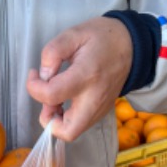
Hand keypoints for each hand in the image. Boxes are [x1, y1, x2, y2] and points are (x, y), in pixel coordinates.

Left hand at [26, 16, 131, 141]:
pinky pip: (80, 125)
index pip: (51, 95)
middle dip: (49, 121)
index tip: (35, 74)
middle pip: (67, 131)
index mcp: (86, 76)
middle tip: (47, 101)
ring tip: (56, 97)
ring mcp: (100, 109)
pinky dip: (66, 118)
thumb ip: (53, 52)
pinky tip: (65, 98)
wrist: (132, 46)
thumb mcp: (74, 34)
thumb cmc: (103, 38)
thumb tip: (43, 75)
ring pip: (72, 132)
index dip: (34, 87)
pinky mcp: (101, 112)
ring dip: (57, 120)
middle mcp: (94, 99)